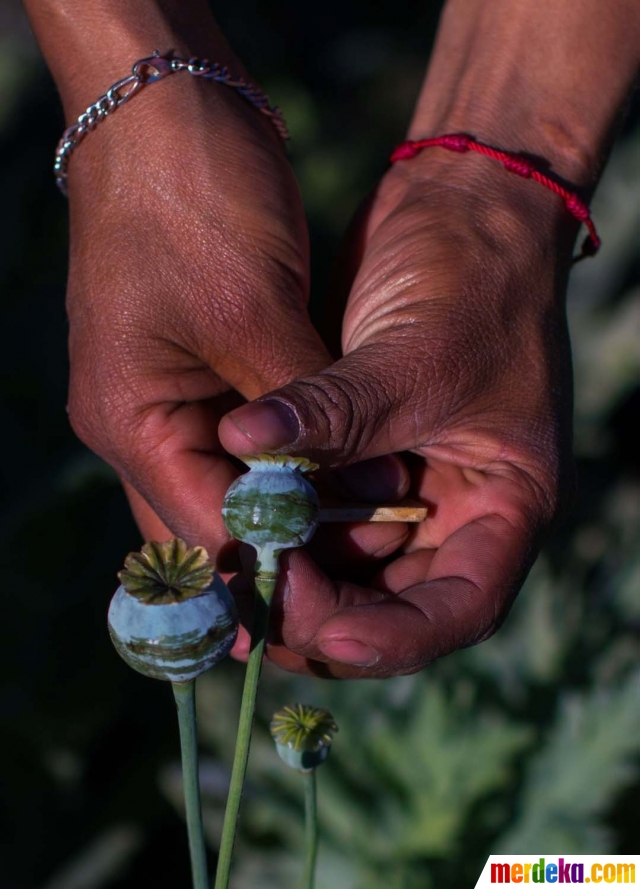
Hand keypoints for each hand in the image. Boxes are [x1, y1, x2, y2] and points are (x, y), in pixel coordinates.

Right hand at [64, 68, 334, 558]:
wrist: (169, 109)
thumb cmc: (193, 200)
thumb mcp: (253, 313)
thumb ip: (299, 415)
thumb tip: (347, 491)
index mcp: (130, 420)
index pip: (201, 530)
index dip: (269, 572)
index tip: (336, 605)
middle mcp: (139, 422)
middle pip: (209, 520)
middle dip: (281, 551)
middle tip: (356, 583)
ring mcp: (166, 395)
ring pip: (231, 486)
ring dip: (292, 511)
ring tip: (362, 544)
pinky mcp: (201, 368)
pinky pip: (246, 442)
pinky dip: (294, 465)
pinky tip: (345, 482)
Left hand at [220, 156, 576, 677]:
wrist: (465, 206)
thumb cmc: (476, 277)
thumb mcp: (419, 354)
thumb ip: (335, 414)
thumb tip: (241, 442)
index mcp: (505, 504)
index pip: (460, 607)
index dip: (393, 639)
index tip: (320, 635)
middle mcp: (456, 509)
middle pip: (392, 602)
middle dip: (325, 613)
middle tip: (253, 600)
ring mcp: (407, 485)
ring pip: (347, 566)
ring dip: (294, 573)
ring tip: (234, 567)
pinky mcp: (361, 454)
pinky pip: (318, 512)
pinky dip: (281, 523)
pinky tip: (235, 520)